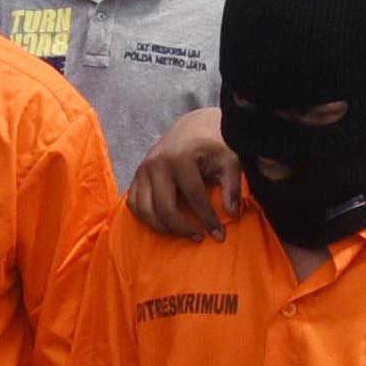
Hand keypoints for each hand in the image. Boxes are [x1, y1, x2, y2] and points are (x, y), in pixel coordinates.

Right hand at [128, 109, 245, 240]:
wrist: (191, 128)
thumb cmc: (212, 147)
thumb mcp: (229, 161)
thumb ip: (232, 187)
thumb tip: (231, 214)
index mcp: (181, 158)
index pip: (194, 197)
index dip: (208, 219)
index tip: (219, 235)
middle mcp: (157, 164)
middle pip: (165, 208)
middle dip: (183, 228)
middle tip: (199, 237)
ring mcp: (143, 170)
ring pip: (145, 210)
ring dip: (163, 227)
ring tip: (182, 232)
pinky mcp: (136, 176)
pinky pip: (134, 204)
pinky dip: (146, 218)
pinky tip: (164, 223)